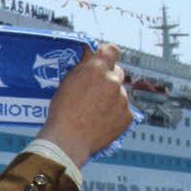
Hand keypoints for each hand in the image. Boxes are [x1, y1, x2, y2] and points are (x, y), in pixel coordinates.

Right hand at [35, 43, 130, 167]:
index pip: (112, 50)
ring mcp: (122, 99)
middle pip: (118, 72)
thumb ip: (83, 66)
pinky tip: (101, 120)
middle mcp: (113, 82)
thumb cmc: (62, 112)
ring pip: (119, 93)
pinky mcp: (128, 116)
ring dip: (111, 97)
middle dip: (108, 78)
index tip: (104, 59)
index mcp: (96, 70)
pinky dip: (115, 113)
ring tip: (94, 111)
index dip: (108, 54)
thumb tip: (90, 52)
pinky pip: (123, 109)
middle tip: (95, 91)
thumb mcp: (67, 82)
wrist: (68, 140)